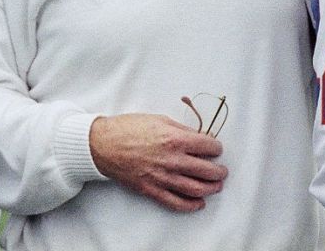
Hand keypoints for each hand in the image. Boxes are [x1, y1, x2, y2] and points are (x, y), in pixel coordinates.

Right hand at [89, 113, 226, 211]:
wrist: (103, 144)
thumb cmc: (128, 128)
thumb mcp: (159, 119)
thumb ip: (181, 129)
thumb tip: (198, 138)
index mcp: (175, 139)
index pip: (208, 147)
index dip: (216, 148)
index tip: (216, 149)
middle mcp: (172, 160)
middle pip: (207, 170)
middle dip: (219, 171)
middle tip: (222, 171)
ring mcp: (162, 177)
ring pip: (196, 189)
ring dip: (211, 188)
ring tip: (216, 186)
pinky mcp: (152, 190)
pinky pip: (176, 202)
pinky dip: (191, 205)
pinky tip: (199, 203)